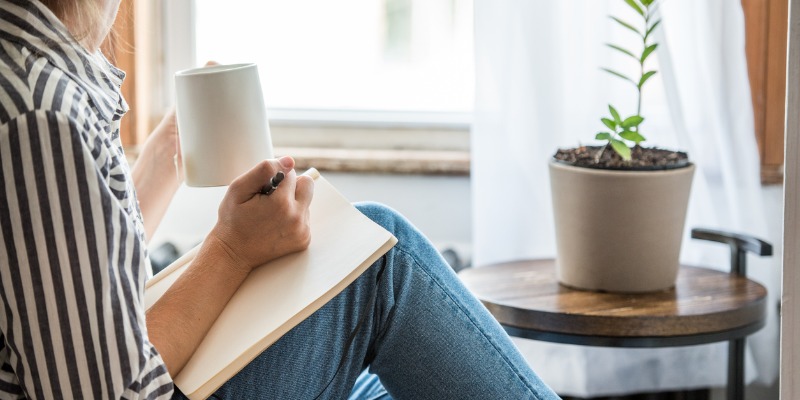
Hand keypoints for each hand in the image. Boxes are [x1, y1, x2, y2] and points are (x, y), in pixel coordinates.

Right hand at [207, 156, 314, 272]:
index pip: (290, 173)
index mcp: (282, 203)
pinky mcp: (304, 240)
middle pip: (307, 184)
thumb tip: (289, 161)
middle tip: (271, 199)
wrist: (233, 253)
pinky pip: (305, 218)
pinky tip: (276, 225)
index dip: (274, 178)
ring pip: (305, 201)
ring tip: (270, 215)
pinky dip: (293, 218)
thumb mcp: (239, 189)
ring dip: (291, 203)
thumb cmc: (233, 221)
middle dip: (290, 187)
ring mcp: (302, 231)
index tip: (262, 190)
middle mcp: (297, 218)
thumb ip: (264, 170)